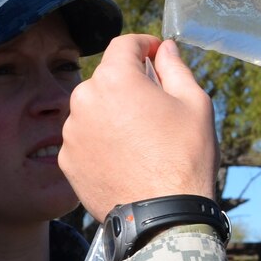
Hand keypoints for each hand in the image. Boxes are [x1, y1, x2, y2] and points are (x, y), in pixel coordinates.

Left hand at [61, 36, 218, 220]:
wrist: (162, 217)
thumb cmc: (184, 157)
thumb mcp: (194, 103)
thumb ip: (175, 67)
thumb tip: (164, 48)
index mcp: (115, 78)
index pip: (124, 44)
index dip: (144, 44)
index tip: (157, 54)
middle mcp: (84, 99)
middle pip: (107, 78)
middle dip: (129, 83)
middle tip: (156, 105)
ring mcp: (71, 132)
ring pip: (94, 108)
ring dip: (113, 112)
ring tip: (141, 138)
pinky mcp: (67, 160)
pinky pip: (85, 137)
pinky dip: (101, 140)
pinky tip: (125, 157)